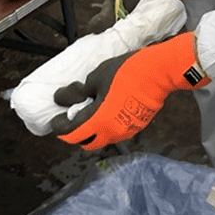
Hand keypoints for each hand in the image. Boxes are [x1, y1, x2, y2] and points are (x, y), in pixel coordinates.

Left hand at [51, 33, 208, 149]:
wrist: (159, 71)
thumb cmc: (127, 71)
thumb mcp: (96, 78)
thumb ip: (77, 92)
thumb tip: (60, 98)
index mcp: (98, 121)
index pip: (71, 133)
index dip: (59, 127)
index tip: (55, 119)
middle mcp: (112, 132)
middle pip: (86, 143)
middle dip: (75, 135)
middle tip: (71, 120)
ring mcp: (126, 131)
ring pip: (103, 139)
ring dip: (93, 131)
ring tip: (90, 113)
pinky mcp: (137, 126)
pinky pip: (116, 132)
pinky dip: (107, 126)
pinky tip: (108, 110)